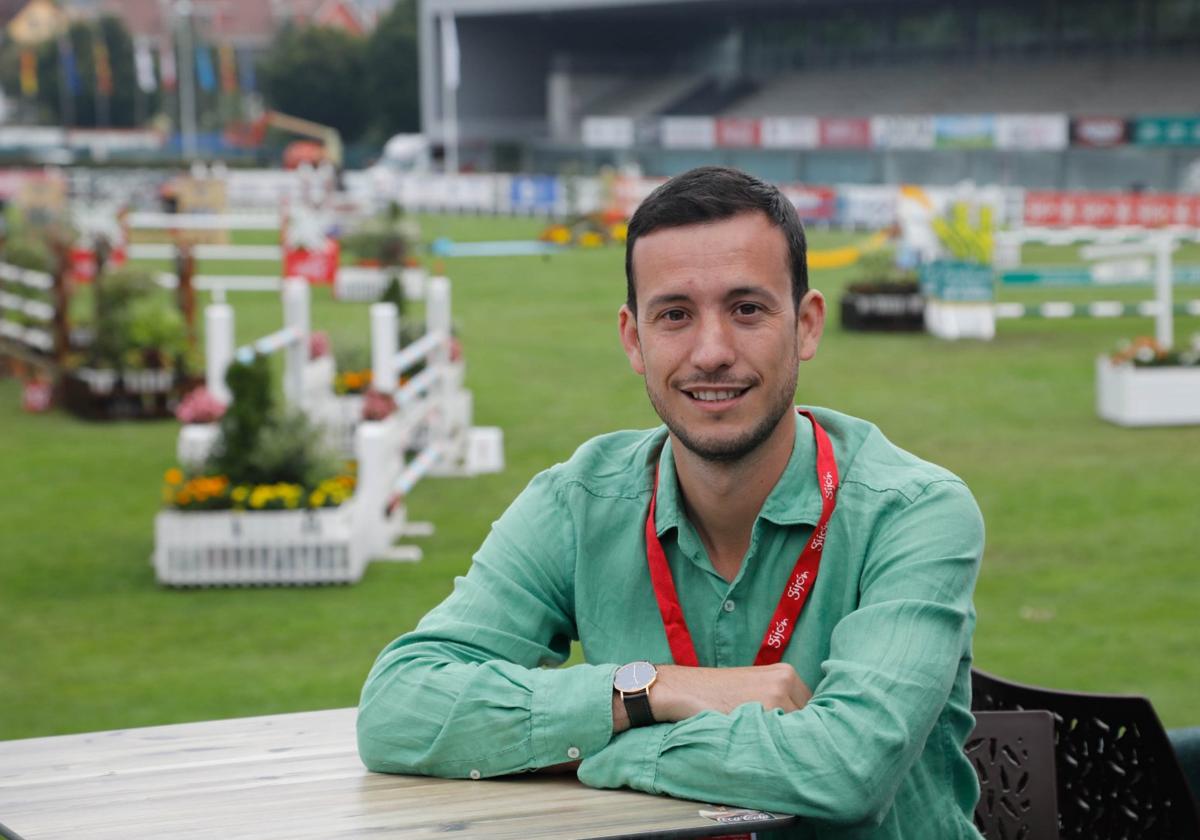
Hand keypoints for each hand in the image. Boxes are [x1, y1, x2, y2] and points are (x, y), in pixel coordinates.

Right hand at [613, 663, 810, 732]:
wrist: (683, 690)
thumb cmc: (716, 693)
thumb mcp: (754, 688)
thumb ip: (781, 701)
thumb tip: (807, 728)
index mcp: (786, 672)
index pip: (814, 707)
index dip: (806, 725)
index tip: (795, 737)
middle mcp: (786, 680)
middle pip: (812, 718)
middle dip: (801, 734)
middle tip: (782, 746)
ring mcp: (777, 694)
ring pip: (801, 729)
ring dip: (791, 742)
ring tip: (770, 748)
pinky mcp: (765, 708)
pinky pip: (784, 736)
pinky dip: (778, 745)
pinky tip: (764, 749)